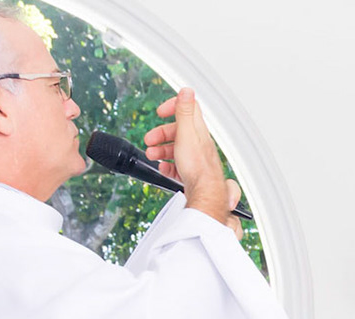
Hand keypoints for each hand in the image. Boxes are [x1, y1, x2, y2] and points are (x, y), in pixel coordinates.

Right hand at [143, 88, 239, 229]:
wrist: (205, 193)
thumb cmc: (198, 166)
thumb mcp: (187, 133)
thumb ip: (185, 111)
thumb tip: (187, 90)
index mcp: (198, 130)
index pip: (188, 109)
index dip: (173, 106)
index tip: (161, 111)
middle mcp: (198, 142)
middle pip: (177, 131)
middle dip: (160, 134)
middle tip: (149, 140)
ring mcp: (195, 157)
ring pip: (175, 148)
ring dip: (160, 150)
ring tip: (152, 155)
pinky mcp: (192, 172)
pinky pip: (177, 166)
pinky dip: (168, 165)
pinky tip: (164, 168)